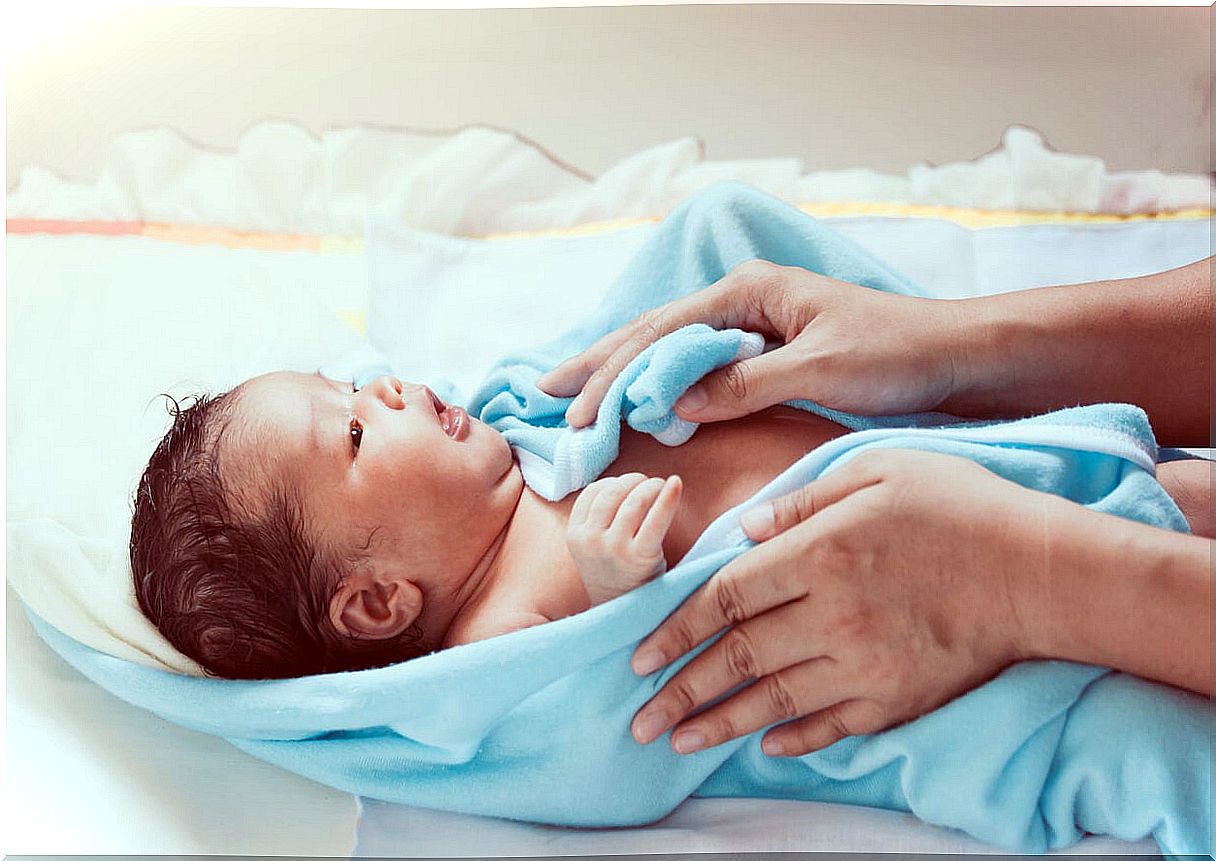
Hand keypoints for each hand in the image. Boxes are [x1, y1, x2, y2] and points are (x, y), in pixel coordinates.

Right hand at [537, 259, 968, 427]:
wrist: (956, 358)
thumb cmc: (897, 356)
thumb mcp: (819, 371)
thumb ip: (744, 385)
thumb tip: (671, 404)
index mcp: (749, 293)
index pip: (661, 333)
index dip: (612, 372)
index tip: (574, 408)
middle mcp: (744, 303)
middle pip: (654, 334)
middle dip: (600, 365)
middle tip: (546, 395)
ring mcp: (754, 327)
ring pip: (671, 349)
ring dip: (622, 374)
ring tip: (574, 395)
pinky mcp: (768, 354)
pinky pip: (699, 368)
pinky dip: (662, 386)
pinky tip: (639, 402)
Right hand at [568, 473, 683, 605]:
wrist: (622, 619)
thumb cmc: (616, 577)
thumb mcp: (593, 548)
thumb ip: (600, 519)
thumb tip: (627, 482)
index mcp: (575, 535)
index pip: (594, 492)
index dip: (615, 483)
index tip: (630, 488)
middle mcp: (590, 540)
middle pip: (614, 491)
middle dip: (635, 482)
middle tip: (650, 485)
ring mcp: (613, 548)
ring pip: (634, 500)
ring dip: (651, 486)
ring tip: (663, 488)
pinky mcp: (639, 556)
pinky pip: (656, 518)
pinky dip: (668, 497)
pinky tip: (677, 483)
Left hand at [629, 449, 1066, 756]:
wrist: (1044, 571)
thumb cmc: (959, 507)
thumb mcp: (874, 470)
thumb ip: (801, 500)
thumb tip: (743, 529)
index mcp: (818, 554)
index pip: (725, 597)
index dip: (676, 628)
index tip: (639, 653)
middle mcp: (832, 615)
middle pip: (737, 657)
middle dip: (680, 689)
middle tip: (638, 717)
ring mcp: (865, 664)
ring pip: (773, 699)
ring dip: (718, 722)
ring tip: (677, 740)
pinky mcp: (899, 697)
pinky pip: (833, 726)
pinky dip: (793, 738)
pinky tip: (762, 744)